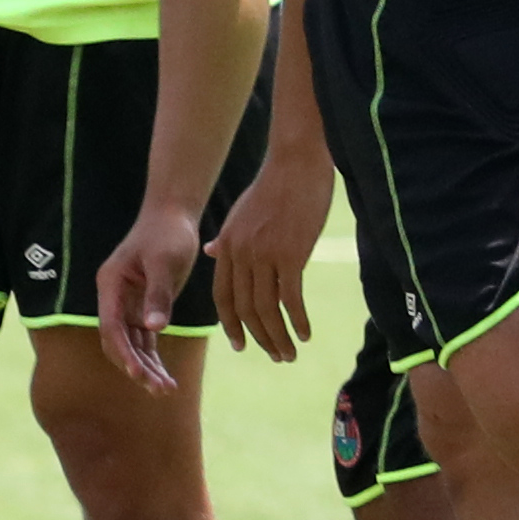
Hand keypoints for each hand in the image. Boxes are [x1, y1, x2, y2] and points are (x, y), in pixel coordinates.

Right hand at [91, 199, 208, 394]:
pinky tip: (166, 377)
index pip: (111, 327)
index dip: (123, 353)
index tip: (139, 374)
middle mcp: (114, 298)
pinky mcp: (142, 307)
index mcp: (111, 285)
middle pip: (117, 341)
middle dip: (135, 367)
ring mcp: (127, 305)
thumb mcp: (165, 262)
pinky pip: (144, 340)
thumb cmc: (168, 234)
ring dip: (146, 367)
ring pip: (131, 345)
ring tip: (166, 390)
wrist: (173, 216)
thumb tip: (153, 329)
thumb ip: (159, 295)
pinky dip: (153, 358)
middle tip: (158, 389)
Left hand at [204, 139, 331, 366]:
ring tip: (290, 353)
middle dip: (259, 337)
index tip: (240, 345)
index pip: (222, 296)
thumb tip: (212, 251)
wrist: (295, 163)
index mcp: (226, 246)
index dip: (231, 323)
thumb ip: (226, 238)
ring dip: (279, 336)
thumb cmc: (273, 187)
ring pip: (266, 308)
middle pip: (244, 309)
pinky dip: (298, 320)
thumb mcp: (240, 214)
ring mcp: (264, 255)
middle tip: (274, 356)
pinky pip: (290, 298)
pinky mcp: (291, 254)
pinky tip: (306, 333)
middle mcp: (240, 254)